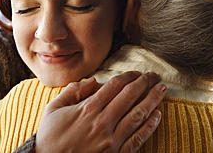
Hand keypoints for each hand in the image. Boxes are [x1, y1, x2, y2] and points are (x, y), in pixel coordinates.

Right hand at [35, 71, 166, 152]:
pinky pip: (137, 139)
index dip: (128, 76)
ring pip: (137, 115)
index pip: (114, 86)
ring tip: (162, 90)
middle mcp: (102, 122)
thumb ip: (71, 92)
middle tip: (154, 76)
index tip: (135, 72)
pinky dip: (149, 127)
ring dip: (152, 100)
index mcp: (88, 109)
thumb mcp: (53, 110)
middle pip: (129, 96)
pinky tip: (157, 116)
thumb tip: (91, 81)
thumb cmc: (50, 138)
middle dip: (144, 83)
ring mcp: (111, 140)